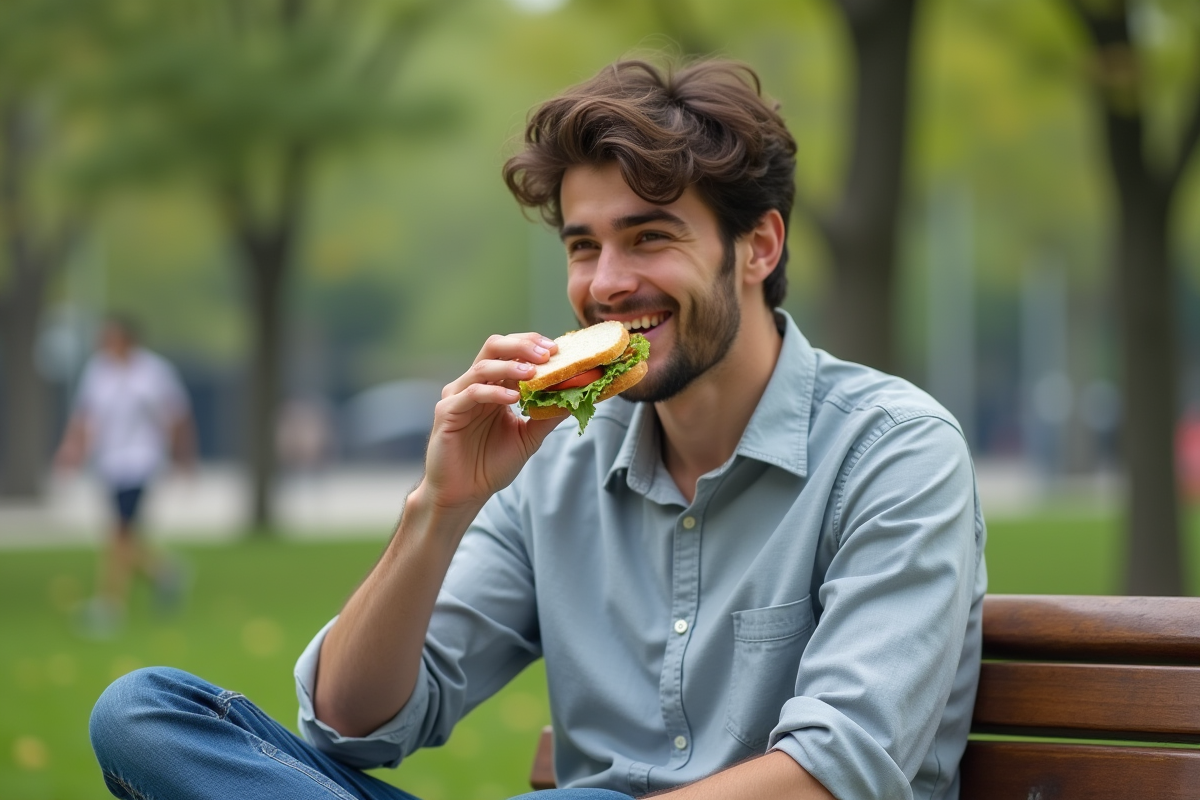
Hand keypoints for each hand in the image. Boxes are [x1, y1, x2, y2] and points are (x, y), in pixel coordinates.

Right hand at [420, 332, 560, 511]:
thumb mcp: (527, 438)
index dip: (532, 345)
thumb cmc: (490, 465)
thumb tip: (574, 398)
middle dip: (522, 346)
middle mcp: (474, 386)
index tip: (557, 349)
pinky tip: (512, 398)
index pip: (511, 352)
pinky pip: (471, 393)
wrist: (464, 494)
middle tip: (547, 353)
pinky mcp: (447, 412)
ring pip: (482, 367)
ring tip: (532, 373)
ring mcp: (458, 397)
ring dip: (510, 367)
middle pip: (494, 348)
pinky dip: (493, 392)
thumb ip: (546, 416)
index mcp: (493, 387)